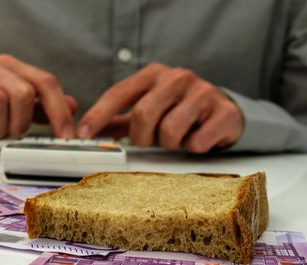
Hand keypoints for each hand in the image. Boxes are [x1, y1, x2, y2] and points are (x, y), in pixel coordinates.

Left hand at [77, 63, 243, 152]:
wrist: (223, 112)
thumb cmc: (178, 111)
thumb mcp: (147, 110)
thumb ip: (118, 121)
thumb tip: (86, 133)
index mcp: (153, 75)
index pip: (118, 93)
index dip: (98, 115)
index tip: (83, 134)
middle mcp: (177, 77)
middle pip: (142, 114)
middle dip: (141, 137)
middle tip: (149, 140)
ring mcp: (202, 92)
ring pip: (169, 131)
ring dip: (169, 144)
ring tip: (177, 137)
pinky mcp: (223, 112)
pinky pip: (197, 142)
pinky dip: (193, 148)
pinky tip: (197, 138)